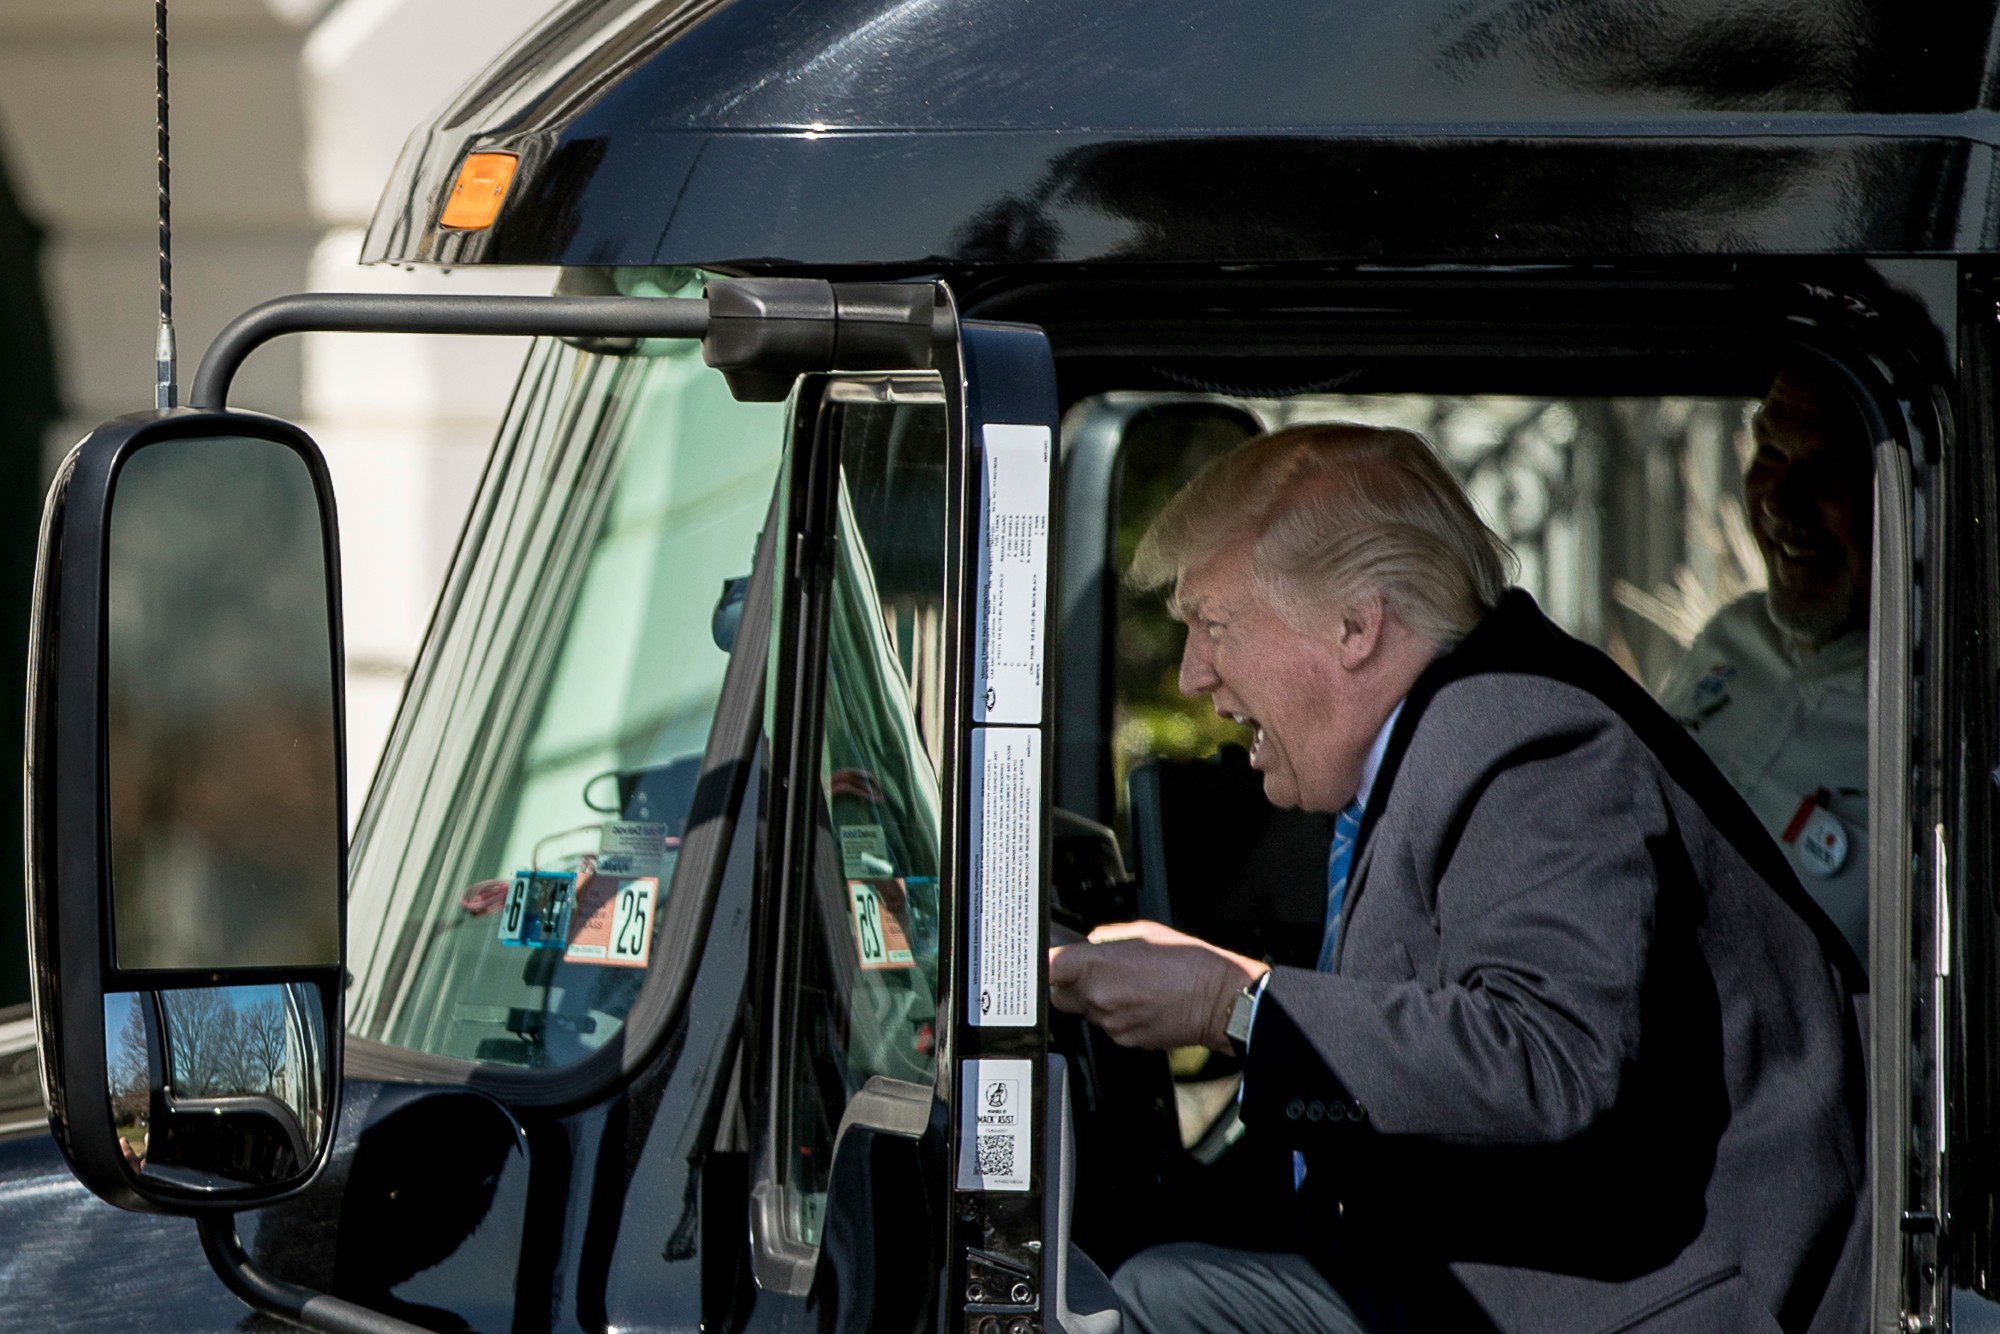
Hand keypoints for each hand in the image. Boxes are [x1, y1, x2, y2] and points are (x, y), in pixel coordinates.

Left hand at [1048, 920, 1268, 1052]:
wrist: (1218, 1000)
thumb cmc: (1188, 963)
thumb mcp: (1144, 932)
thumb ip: (1107, 938)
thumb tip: (1090, 943)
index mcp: (1096, 965)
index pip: (1047, 968)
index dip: (1045, 965)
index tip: (1048, 963)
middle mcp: (1097, 997)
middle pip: (1060, 996)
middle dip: (1070, 985)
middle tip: (1093, 974)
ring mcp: (1110, 1023)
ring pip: (1086, 1012)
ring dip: (1098, 1001)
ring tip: (1130, 987)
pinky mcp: (1125, 1041)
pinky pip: (1109, 1027)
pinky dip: (1118, 1017)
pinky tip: (1142, 1003)